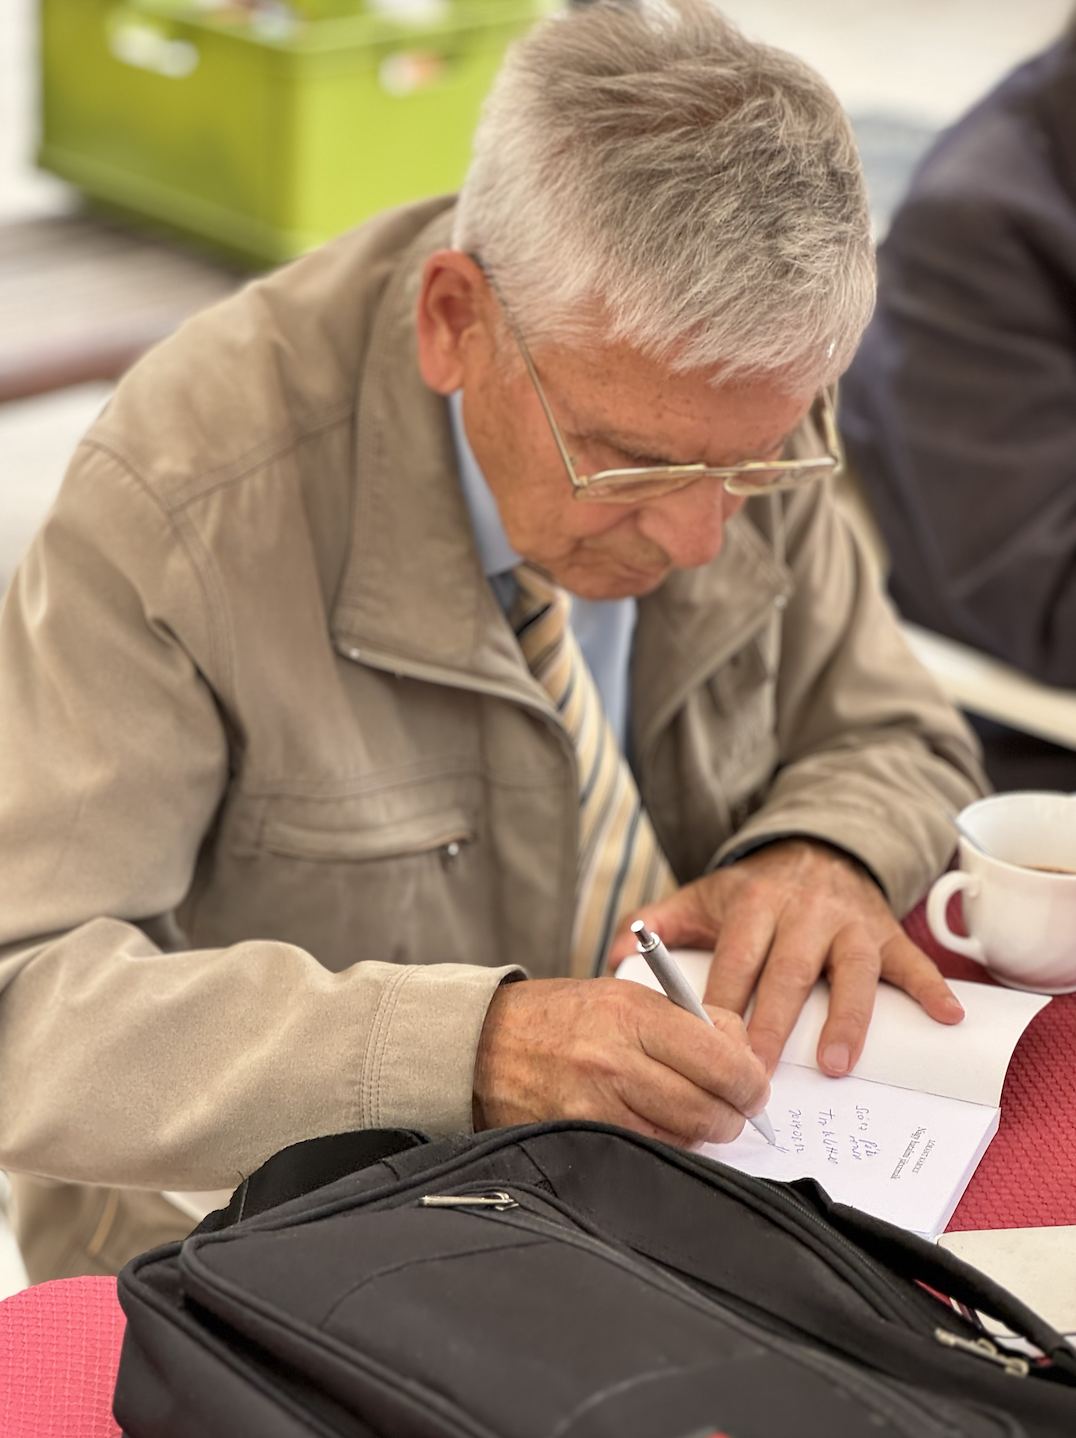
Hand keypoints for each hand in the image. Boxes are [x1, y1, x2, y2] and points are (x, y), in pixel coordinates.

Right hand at [472, 975, 769, 1148]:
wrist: (485, 1045)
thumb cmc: (561, 1017)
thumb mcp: (624, 996)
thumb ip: (688, 1020)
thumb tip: (744, 1053)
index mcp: (632, 1011)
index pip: (721, 1057)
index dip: (751, 1080)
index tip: (756, 1085)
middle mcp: (616, 1058)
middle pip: (709, 1106)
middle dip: (734, 1114)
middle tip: (736, 1110)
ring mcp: (597, 1103)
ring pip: (683, 1136)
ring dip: (702, 1133)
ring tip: (696, 1116)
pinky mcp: (583, 1136)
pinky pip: (649, 1151)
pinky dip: (666, 1145)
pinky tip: (660, 1127)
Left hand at [607, 839, 963, 1076]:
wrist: (815, 848)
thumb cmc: (753, 892)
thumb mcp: (702, 897)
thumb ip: (658, 925)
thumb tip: (613, 956)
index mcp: (753, 903)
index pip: (734, 960)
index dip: (720, 1005)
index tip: (705, 1049)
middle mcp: (803, 911)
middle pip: (786, 972)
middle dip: (771, 1025)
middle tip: (757, 1075)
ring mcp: (849, 923)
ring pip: (848, 970)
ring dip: (844, 1017)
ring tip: (834, 1064)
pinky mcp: (886, 933)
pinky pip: (912, 962)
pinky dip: (931, 989)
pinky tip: (945, 1018)